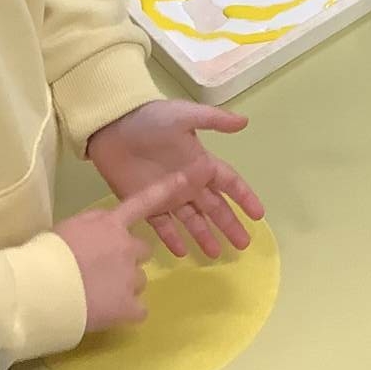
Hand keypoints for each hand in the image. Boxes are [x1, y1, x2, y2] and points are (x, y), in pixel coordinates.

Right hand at [55, 171, 194, 331]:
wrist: (39, 288)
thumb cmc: (45, 255)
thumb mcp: (68, 228)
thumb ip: (91, 228)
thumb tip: (98, 237)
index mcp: (110, 223)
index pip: (143, 202)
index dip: (166, 190)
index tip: (188, 178)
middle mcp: (127, 246)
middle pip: (142, 251)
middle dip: (128, 260)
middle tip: (102, 272)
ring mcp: (130, 277)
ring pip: (139, 281)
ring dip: (124, 287)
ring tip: (98, 295)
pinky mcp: (128, 306)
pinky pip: (138, 311)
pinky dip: (126, 313)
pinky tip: (107, 314)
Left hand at [87, 100, 263, 261]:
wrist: (112, 128)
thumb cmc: (150, 120)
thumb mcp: (184, 115)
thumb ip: (214, 120)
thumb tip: (245, 122)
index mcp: (200, 163)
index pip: (228, 183)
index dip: (244, 197)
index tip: (258, 215)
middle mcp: (188, 182)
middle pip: (214, 207)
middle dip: (229, 225)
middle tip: (243, 245)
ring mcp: (167, 195)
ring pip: (192, 220)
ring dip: (204, 236)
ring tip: (216, 255)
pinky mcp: (145, 204)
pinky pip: (163, 225)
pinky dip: (172, 239)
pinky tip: (182, 253)